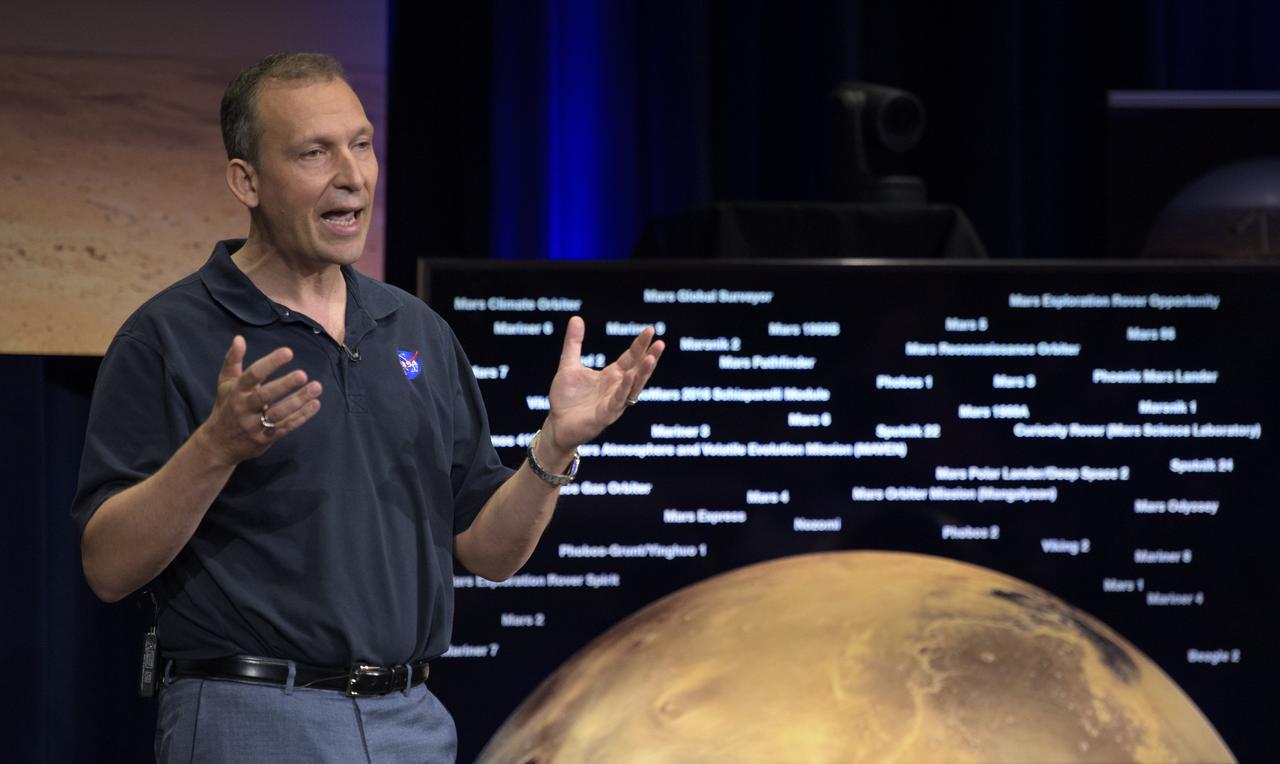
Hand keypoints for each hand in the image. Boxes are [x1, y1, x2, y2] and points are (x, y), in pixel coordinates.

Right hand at [194, 336, 322, 466]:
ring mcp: (254, 425)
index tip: (288, 352)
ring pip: (278, 413)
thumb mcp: (225, 383)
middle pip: (265, 396)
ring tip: (316, 388)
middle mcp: (244, 408)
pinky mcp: (265, 438)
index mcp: (236, 391)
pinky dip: (301, 417)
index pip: (253, 375)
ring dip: (298, 401)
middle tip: (303, 374)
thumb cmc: (226, 407)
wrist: (218, 444)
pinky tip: (315, 404)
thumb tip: (239, 338)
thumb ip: (233, 361)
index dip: (270, 363)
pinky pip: (285, 427)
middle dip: (284, 385)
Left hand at [542, 316, 663, 458]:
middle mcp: (617, 388)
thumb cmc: (566, 398)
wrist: (557, 424)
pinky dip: (624, 388)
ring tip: (651, 358)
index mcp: (611, 376)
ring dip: (643, 373)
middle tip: (660, 342)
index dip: (640, 345)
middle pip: (637, 371)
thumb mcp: (569, 366)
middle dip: (649, 357)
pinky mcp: (605, 415)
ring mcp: (613, 402)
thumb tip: (576, 317)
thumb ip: (574, 343)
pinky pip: (617, 401)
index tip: (650, 330)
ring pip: (633, 387)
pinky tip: (629, 375)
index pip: (630, 358)